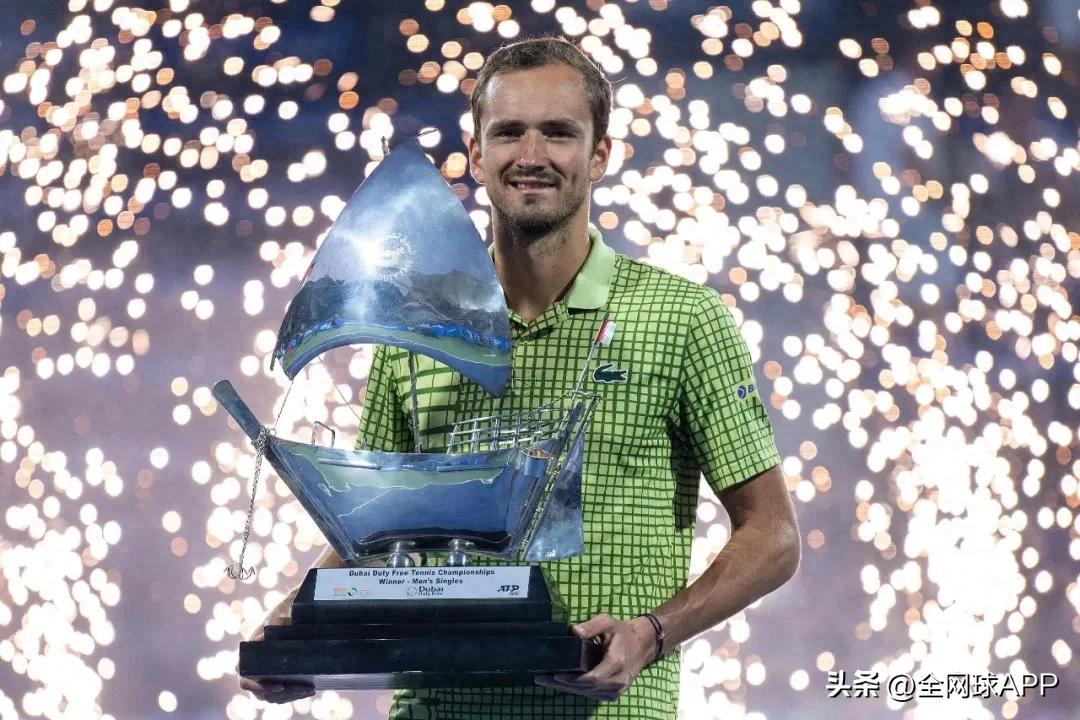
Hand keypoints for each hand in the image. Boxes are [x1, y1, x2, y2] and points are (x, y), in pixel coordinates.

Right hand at [238, 605, 314, 703]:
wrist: (292, 614)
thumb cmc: (283, 613)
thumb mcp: (280, 613)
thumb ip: (275, 621)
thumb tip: (265, 635)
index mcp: (248, 655)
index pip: (245, 676)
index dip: (258, 686)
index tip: (279, 686)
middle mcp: (252, 670)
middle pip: (262, 692)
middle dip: (283, 694)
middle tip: (303, 688)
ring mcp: (263, 678)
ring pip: (272, 696)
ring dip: (291, 695)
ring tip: (309, 689)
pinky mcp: (275, 681)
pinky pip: (281, 695)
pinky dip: (295, 694)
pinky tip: (310, 690)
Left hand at [535, 613, 655, 701]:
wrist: (642, 646)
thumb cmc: (622, 632)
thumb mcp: (608, 622)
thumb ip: (591, 626)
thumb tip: (573, 632)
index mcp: (616, 663)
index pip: (592, 678)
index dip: (572, 679)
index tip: (555, 674)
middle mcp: (617, 681)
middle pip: (586, 688)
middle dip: (562, 685)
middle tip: (541, 679)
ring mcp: (616, 690)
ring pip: (587, 693)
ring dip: (566, 688)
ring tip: (546, 681)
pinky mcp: (613, 694)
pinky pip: (591, 694)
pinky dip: (576, 689)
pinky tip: (561, 684)